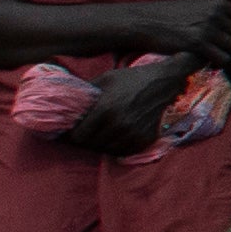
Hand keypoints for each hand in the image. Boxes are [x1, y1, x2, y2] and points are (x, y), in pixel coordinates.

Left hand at [69, 55, 184, 156]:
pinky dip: (115, 147)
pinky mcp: (144, 140)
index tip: (69, 132)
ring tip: (99, 135)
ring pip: (106, 150)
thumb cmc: (131, 79)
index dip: (71, 136)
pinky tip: (114, 137)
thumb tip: (66, 105)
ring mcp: (133, 134)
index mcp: (105, 109)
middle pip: (91, 145)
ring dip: (99, 144)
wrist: (164, 82)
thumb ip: (85, 94)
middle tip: (84, 133)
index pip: (78, 136)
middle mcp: (119, 125)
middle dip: (84, 140)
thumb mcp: (105, 79)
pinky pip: (122, 152)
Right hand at [123, 0, 230, 67]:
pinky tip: (210, 67)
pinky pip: (224, 59)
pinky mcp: (197, 43)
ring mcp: (208, 28)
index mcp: (221, 4)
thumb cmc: (172, 18)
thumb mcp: (200, 9)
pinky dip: (221, 66)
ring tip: (221, 65)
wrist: (143, 22)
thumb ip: (223, 14)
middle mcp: (218, 14)